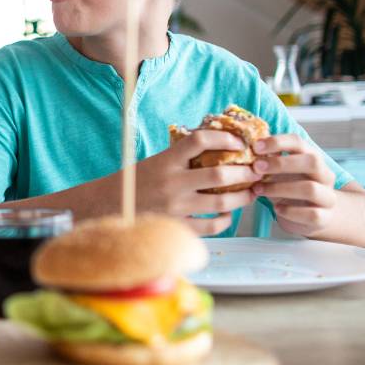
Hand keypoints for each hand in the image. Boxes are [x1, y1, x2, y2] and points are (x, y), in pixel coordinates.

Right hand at [137, 129, 257, 234]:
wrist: (108, 205)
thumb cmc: (134, 182)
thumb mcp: (155, 161)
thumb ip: (181, 157)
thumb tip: (215, 147)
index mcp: (166, 160)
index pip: (199, 140)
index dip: (224, 138)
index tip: (238, 142)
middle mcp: (172, 182)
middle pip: (219, 174)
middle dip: (244, 172)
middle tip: (256, 171)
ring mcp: (176, 206)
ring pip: (221, 202)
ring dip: (242, 197)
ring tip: (251, 192)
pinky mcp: (177, 225)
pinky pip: (211, 226)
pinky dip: (224, 220)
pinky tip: (227, 214)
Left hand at [250, 134, 337, 236]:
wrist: (309, 216)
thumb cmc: (289, 188)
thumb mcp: (279, 172)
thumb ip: (269, 160)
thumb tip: (248, 147)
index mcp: (313, 158)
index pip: (299, 142)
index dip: (278, 142)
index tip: (255, 147)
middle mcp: (325, 175)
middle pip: (312, 162)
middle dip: (281, 163)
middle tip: (256, 168)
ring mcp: (327, 197)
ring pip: (311, 189)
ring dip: (280, 188)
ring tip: (259, 190)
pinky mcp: (325, 218)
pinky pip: (312, 214)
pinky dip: (291, 211)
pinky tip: (276, 209)